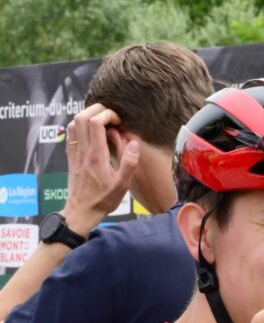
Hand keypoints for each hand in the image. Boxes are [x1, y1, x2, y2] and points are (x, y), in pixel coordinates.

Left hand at [61, 104, 139, 234]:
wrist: (81, 212)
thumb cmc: (103, 200)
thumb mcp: (122, 185)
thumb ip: (129, 163)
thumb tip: (134, 143)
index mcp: (96, 156)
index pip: (96, 123)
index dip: (107, 115)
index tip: (118, 121)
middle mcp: (83, 152)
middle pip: (81, 117)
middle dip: (96, 110)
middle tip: (110, 116)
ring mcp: (74, 153)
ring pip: (73, 123)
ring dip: (87, 116)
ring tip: (101, 121)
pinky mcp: (71, 157)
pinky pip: (70, 134)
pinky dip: (80, 125)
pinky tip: (91, 131)